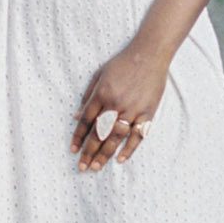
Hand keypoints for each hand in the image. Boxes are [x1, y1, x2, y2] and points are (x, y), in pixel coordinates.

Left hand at [71, 45, 168, 171]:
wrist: (150, 54)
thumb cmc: (122, 63)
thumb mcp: (99, 74)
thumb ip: (88, 96)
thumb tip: (76, 116)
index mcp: (102, 93)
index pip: (87, 120)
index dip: (78, 137)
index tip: (73, 151)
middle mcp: (116, 104)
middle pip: (99, 133)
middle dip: (89, 152)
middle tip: (82, 168)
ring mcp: (133, 110)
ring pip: (116, 138)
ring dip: (105, 154)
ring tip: (96, 167)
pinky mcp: (147, 113)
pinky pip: (138, 135)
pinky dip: (129, 149)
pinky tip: (120, 159)